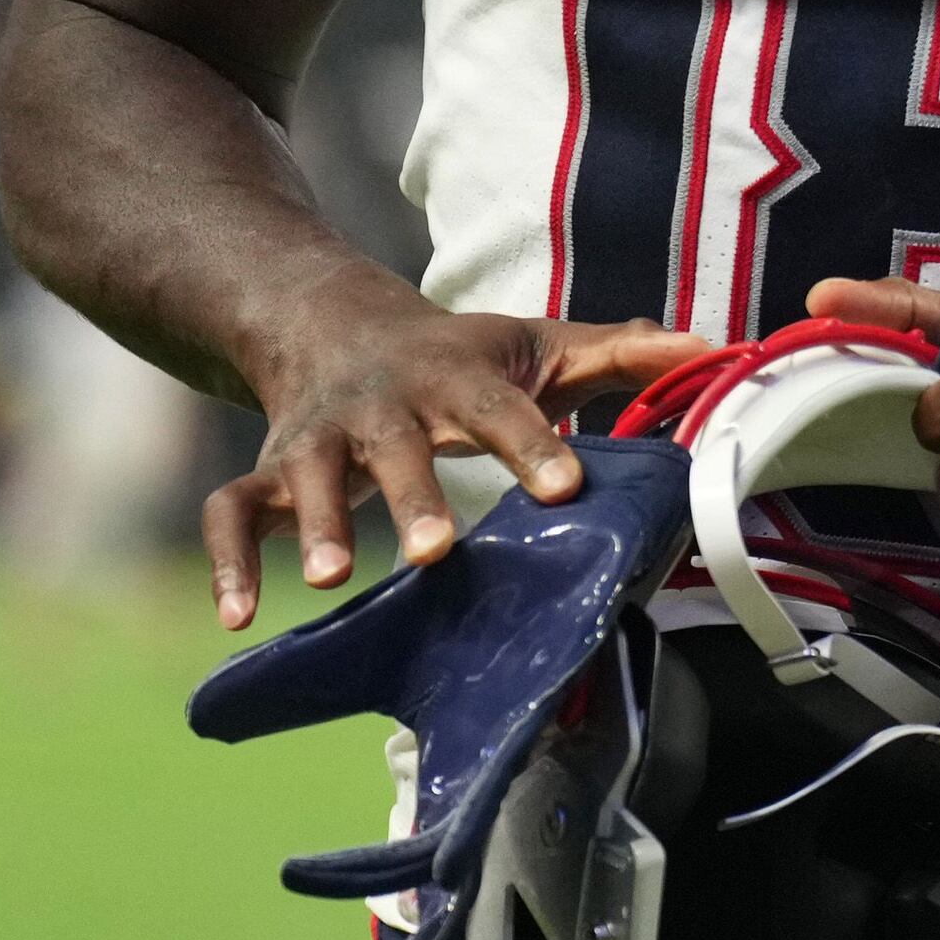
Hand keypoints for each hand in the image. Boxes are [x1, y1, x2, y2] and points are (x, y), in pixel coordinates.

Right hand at [204, 276, 708, 626]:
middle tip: (435, 551)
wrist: (329, 322)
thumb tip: (711, 351)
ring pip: (306, 476)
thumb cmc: (454, 354)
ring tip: (328, 579)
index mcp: (453, 376)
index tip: (565, 489)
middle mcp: (381, 406)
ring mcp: (318, 439)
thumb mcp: (534, 343)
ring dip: (312, 526)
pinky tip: (241, 618)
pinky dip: (228, 564)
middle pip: (396, 446)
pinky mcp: (266, 472)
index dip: (532, 445)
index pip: (500, 408)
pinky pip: (230, 513)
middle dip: (411, 494)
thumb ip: (619, 354)